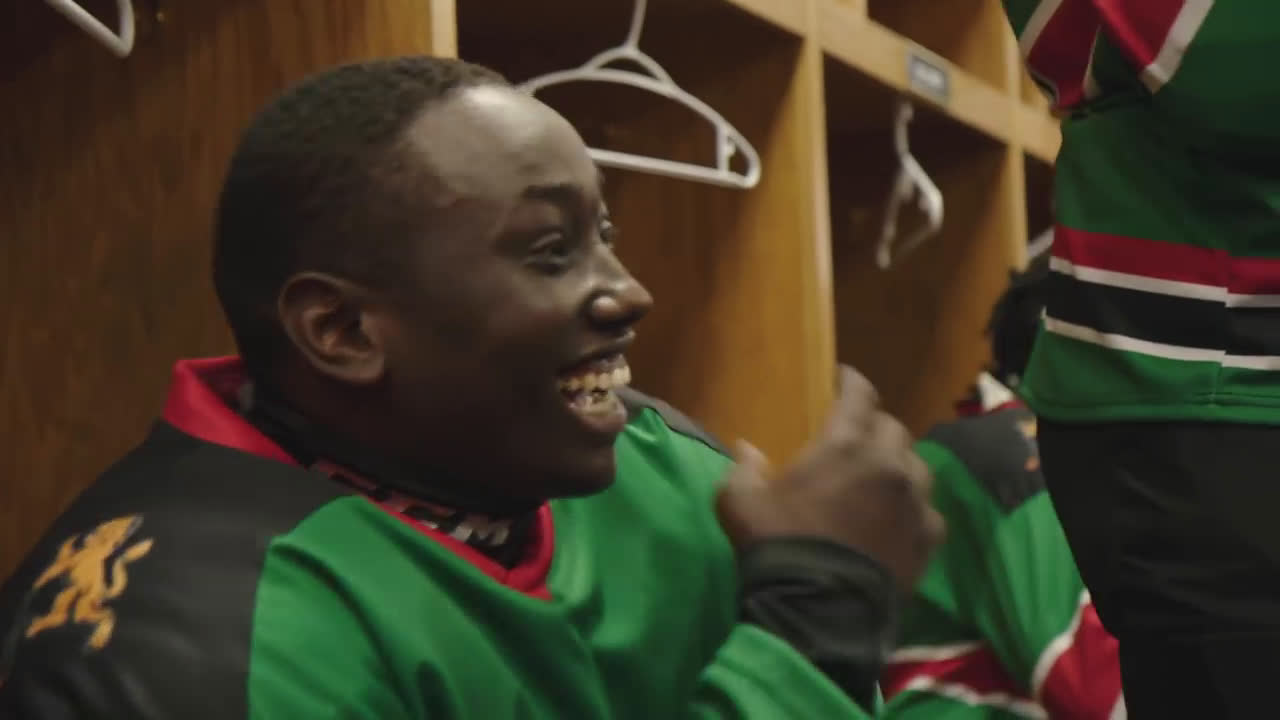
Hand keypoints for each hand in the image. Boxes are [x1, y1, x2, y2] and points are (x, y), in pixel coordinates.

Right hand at [716, 365, 943, 591]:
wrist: (820, 611)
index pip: (859, 395)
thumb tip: (746, 450)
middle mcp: (888, 465)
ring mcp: (914, 503)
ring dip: (899, 465)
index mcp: (845, 445)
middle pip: (892, 428)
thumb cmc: (778, 546)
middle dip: (875, 426)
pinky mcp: (928, 539)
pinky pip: (927, 512)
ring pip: (917, 467)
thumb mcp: (741, 504)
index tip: (843, 378)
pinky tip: (898, 520)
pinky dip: (913, 509)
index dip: (851, 382)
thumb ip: (743, 471)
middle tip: (857, 438)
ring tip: (881, 478)